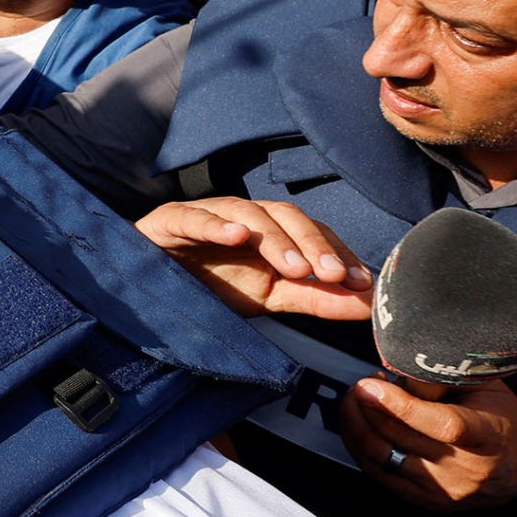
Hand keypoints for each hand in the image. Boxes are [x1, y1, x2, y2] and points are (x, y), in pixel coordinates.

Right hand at [133, 196, 372, 319]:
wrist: (145, 286)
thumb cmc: (208, 286)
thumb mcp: (269, 298)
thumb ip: (315, 298)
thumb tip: (370, 304)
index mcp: (269, 232)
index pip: (311, 232)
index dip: (338, 253)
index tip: (361, 283)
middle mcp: (242, 217)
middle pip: (285, 215)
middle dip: (312, 244)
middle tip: (331, 276)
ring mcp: (206, 213)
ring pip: (247, 212)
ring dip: (275, 239)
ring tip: (294, 267)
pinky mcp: (170, 219)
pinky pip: (194, 216)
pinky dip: (216, 224)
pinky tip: (236, 236)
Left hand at [339, 373, 516, 508]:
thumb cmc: (499, 416)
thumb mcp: (485, 387)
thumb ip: (446, 378)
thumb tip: (399, 372)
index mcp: (488, 435)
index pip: (443, 425)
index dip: (402, 406)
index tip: (372, 385)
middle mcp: (466, 468)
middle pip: (402, 440)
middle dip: (368, 408)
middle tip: (361, 385)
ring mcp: (446, 490)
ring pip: (383, 459)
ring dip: (358, 426)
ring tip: (356, 401)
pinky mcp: (428, 502)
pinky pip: (380, 475)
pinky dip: (360, 448)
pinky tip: (359, 425)